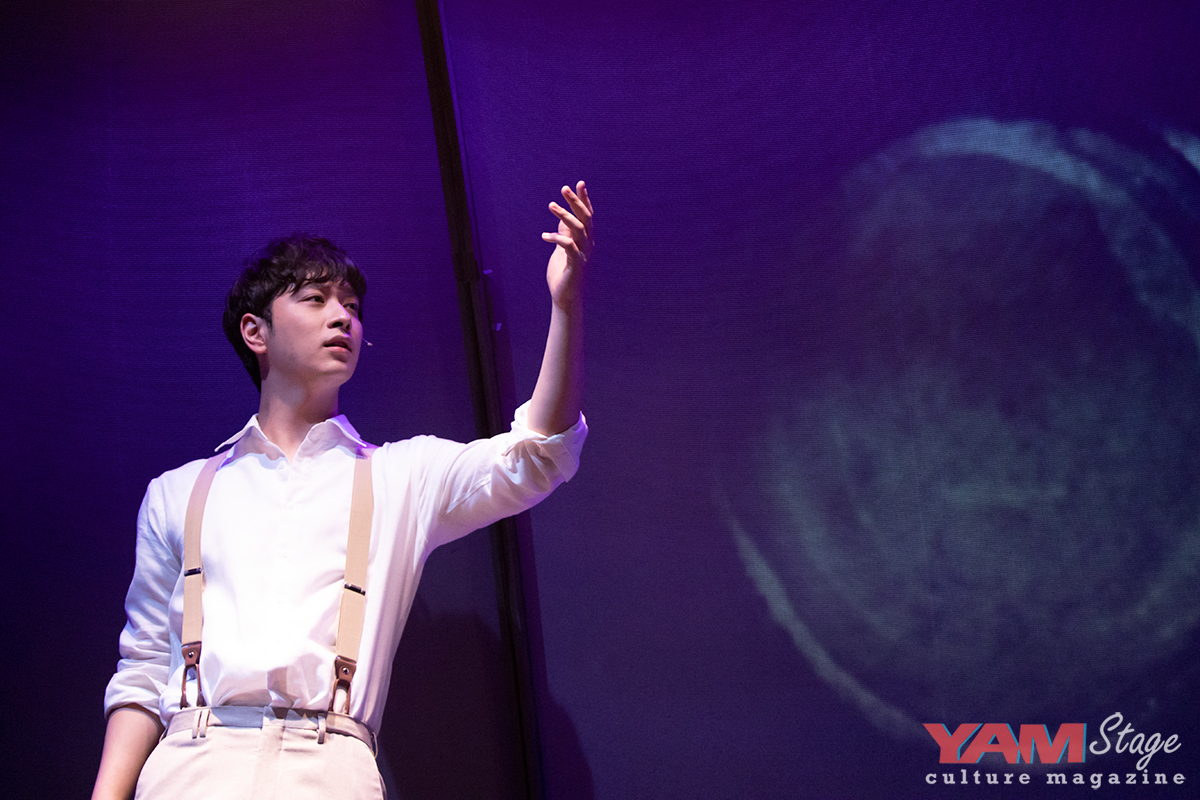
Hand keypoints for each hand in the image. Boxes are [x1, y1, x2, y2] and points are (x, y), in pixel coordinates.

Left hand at [542, 181, 593, 309]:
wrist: (565, 298)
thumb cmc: (563, 274)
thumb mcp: (562, 250)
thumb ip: (565, 234)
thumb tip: (562, 220)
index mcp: (586, 240)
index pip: (587, 216)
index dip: (584, 199)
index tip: (580, 183)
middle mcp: (588, 245)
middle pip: (586, 218)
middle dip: (576, 202)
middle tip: (564, 188)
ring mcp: (584, 255)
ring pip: (578, 229)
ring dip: (565, 215)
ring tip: (551, 205)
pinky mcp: (576, 265)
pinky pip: (569, 246)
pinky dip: (557, 238)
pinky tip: (544, 236)